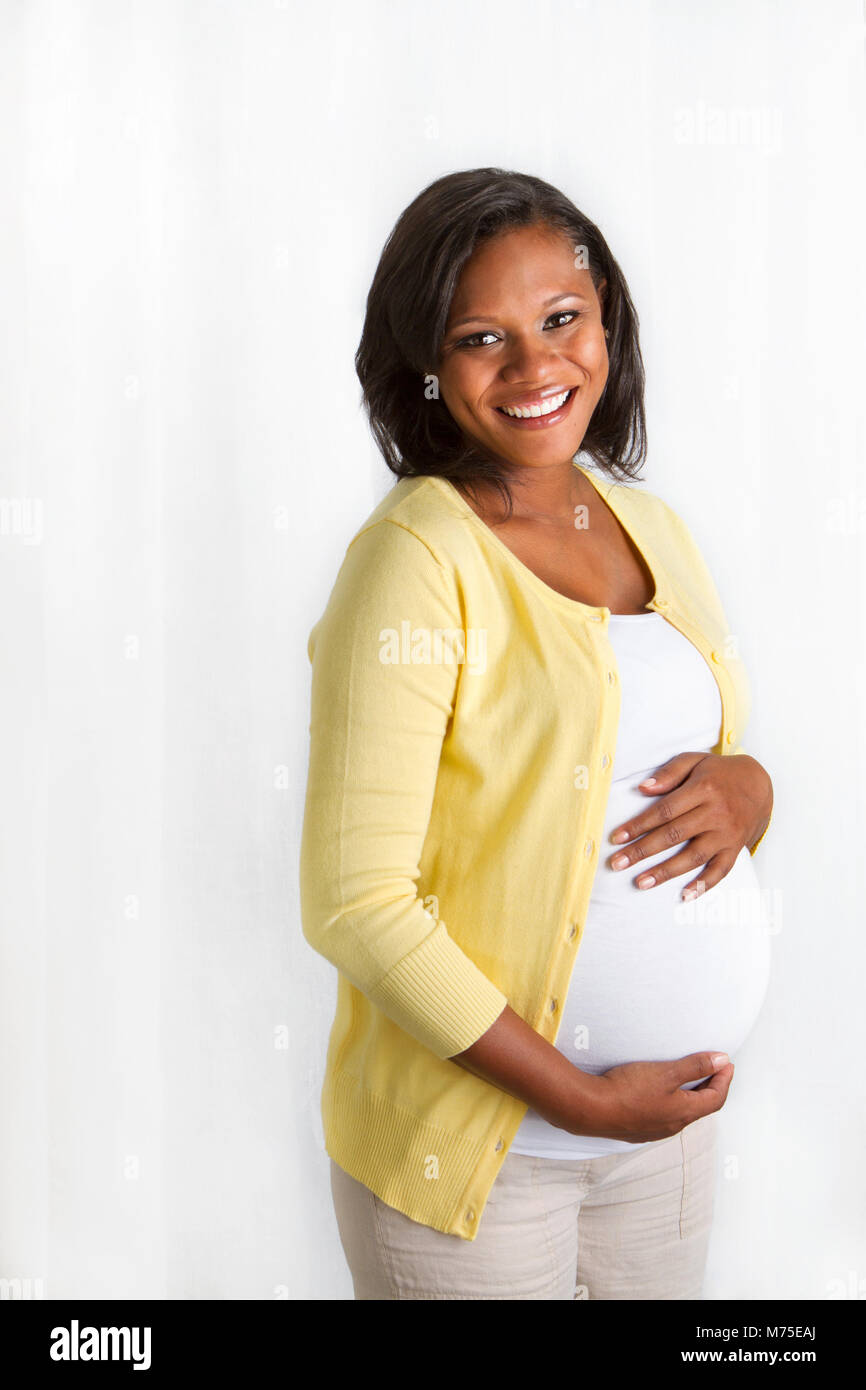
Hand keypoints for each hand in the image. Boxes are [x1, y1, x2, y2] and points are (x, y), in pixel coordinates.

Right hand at [572, 1052, 735, 1142]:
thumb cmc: (628, 1090)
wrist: (591, 1109)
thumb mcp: (666, 1072)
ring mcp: (654, 1130)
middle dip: (711, 1087)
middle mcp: (673, 1125)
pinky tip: (662, 1095)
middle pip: (701, 1107)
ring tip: (690, 1079)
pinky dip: (673, 1103)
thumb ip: (695, 1066)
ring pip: (682, 1113)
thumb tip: (722, 1061)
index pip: (716, 1098)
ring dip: (691, 1096)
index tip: (727, 1063)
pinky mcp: (638, 1129)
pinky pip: (664, 1117)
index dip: (724, 1079)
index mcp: (684, 1113)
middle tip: (713, 1069)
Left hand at [608, 752, 772, 899]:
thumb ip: (669, 773)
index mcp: (703, 789)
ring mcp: (727, 833)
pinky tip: (685, 896)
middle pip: (674, 835)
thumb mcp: (694, 761)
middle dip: (642, 851)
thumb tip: (642, 788)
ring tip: (641, 883)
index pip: (664, 811)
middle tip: (617, 864)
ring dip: (666, 872)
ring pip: (694, 856)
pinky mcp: (735, 848)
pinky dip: (704, 884)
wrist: (758, 784)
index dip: (638, 825)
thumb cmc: (718, 773)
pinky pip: (721, 870)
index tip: (616, 838)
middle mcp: (716, 813)